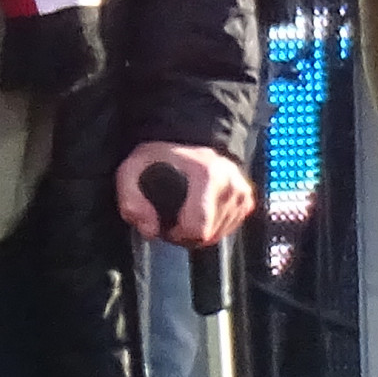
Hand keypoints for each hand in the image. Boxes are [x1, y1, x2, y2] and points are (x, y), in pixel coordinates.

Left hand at [118, 141, 253, 247]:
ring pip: (217, 237)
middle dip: (184, 234)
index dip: (174, 234)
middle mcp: (232, 185)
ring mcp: (242, 193)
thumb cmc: (161, 155)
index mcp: (208, 175)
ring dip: (197, 232)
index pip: (197, 230)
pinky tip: (199, 211)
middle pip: (206, 237)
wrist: (189, 138)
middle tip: (171, 216)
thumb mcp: (132, 169)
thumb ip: (130, 200)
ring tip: (184, 212)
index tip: (164, 222)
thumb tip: (149, 229)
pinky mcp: (247, 201)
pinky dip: (211, 227)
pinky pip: (227, 230)